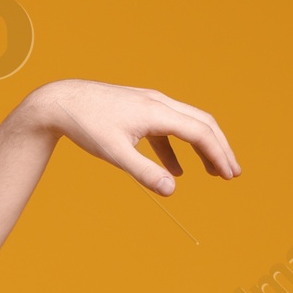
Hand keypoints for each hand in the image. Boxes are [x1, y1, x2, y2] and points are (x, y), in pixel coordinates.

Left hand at [18, 79, 240, 195]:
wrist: (60, 102)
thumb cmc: (86, 126)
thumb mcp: (114, 153)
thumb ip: (144, 173)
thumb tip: (172, 190)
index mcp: (157, 111)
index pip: (199, 132)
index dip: (218, 154)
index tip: (229, 175)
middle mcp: (159, 103)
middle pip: (202, 123)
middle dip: (219, 149)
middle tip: (233, 174)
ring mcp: (149, 104)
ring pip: (186, 124)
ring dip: (202, 149)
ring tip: (213, 173)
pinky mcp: (139, 110)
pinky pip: (166, 130)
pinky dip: (176, 150)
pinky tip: (176, 172)